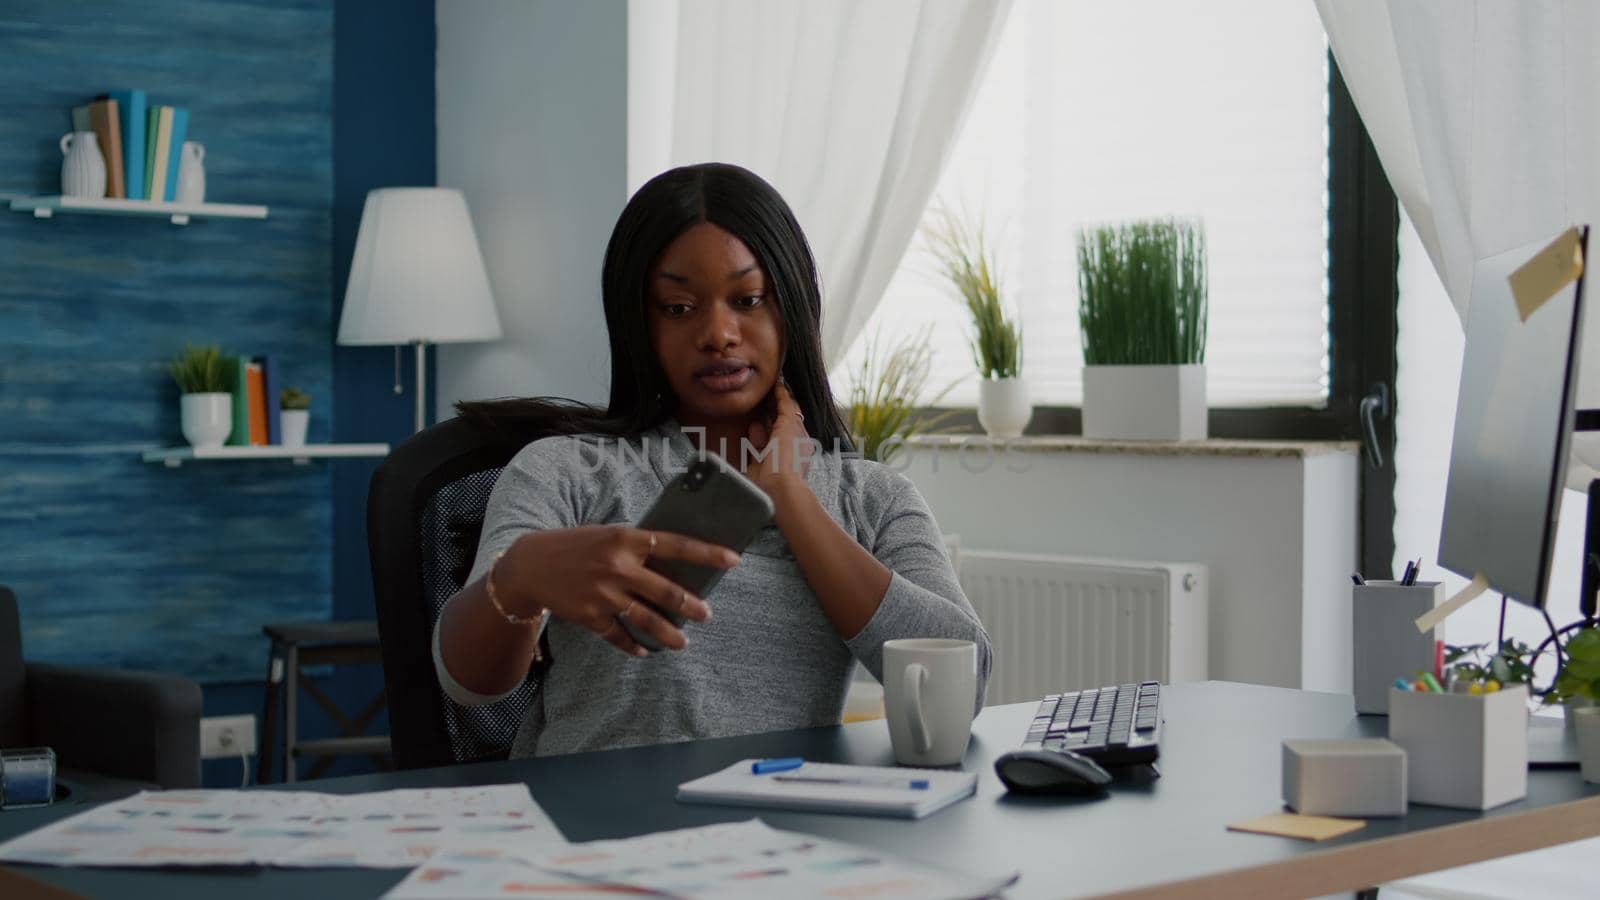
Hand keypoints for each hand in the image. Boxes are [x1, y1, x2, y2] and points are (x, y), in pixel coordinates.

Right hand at [496, 525, 736, 656]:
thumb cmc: (576, 545)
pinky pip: (620, 636)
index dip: (707, 554)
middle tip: (707, 614)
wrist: (531, 565)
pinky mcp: (591, 616)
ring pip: (647, 620)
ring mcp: (605, 594)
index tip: (733, 560)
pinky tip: (645, 652)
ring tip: (683, 643)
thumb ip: (638, 546)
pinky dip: (634, 646)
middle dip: (691, 606)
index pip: (677, 545)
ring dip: (669, 634)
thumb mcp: (608, 534)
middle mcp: (619, 567)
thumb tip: (674, 562)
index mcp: (626, 539)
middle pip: (666, 591)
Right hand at [744, 381, 814, 496]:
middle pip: (774, 420)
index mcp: (799, 436)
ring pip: (761, 432)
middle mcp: (786, 445)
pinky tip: (749, 436)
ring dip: (758, 427)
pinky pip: (750, 447)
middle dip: (767, 411)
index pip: (790, 411)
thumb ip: (786, 406)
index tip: (773, 383)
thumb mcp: (791, 424)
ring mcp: (770, 455)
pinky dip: (749, 441)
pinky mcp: (756, 464)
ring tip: (755, 420)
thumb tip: (783, 391)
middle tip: (759, 396)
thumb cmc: (788, 456)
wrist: (776, 487)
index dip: (782, 397)